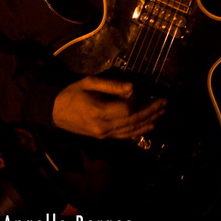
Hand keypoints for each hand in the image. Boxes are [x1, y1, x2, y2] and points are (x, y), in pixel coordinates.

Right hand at [52, 75, 166, 139]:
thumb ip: (112, 85)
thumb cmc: (72, 92)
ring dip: (149, 121)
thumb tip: (133, 87)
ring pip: (132, 130)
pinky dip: (139, 131)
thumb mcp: (89, 82)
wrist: (55, 110)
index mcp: (99, 111)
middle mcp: (104, 127)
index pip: (127, 109)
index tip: (139, 90)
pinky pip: (125, 136)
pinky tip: (149, 125)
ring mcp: (104, 135)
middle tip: (164, 102)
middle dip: (151, 111)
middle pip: (133, 121)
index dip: (136, 100)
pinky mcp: (104, 137)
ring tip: (162, 112)